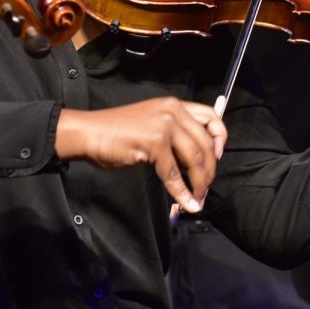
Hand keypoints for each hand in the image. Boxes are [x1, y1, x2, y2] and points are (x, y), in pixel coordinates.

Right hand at [55, 97, 226, 214]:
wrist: (90, 133)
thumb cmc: (115, 131)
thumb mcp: (151, 123)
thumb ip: (174, 133)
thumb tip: (195, 160)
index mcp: (173, 105)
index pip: (211, 116)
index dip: (220, 138)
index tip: (217, 157)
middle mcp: (172, 111)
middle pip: (206, 143)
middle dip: (210, 170)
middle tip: (205, 188)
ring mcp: (164, 126)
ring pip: (195, 160)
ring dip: (199, 184)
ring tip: (197, 199)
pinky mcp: (154, 143)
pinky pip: (174, 174)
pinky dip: (182, 192)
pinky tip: (185, 203)